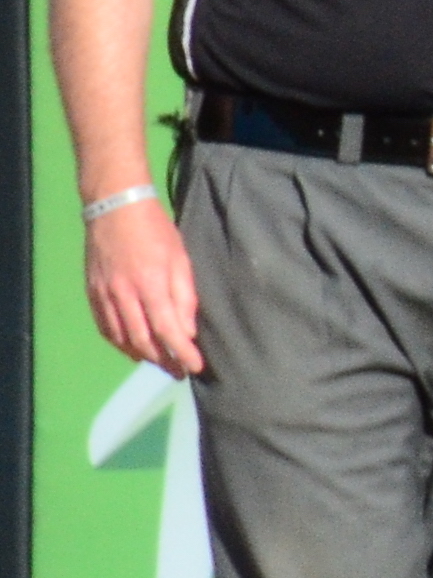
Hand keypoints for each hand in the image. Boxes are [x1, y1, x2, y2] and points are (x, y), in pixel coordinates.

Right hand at [85, 197, 202, 378]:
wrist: (114, 205)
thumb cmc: (154, 228)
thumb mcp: (179, 257)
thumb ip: (184, 296)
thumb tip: (187, 331)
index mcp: (151, 283)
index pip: (168, 330)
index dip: (182, 353)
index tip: (195, 368)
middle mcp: (125, 294)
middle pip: (143, 341)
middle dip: (163, 361)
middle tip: (178, 371)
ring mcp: (105, 294)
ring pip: (122, 338)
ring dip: (142, 355)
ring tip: (159, 361)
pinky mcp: (92, 292)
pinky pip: (105, 327)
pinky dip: (119, 343)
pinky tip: (132, 348)